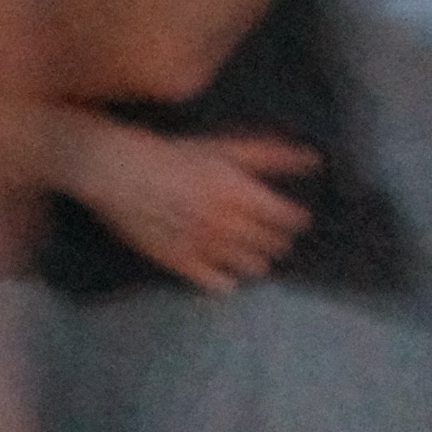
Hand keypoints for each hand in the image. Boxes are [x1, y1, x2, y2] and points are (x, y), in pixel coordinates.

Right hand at [72, 121, 314, 292]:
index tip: (296, 217)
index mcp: (240, 194)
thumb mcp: (223, 147)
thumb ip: (270, 155)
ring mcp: (204, 248)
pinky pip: (215, 284)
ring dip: (256, 260)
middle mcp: (227, 225)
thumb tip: (314, 160)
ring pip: (248, 267)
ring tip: (253, 254)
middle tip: (275, 235)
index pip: (287, 219)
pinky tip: (225, 275)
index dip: (296, 220)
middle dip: (278, 240)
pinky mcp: (180, 263)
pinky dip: (225, 281)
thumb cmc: (172, 153)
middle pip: (271, 244)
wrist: (116, 171)